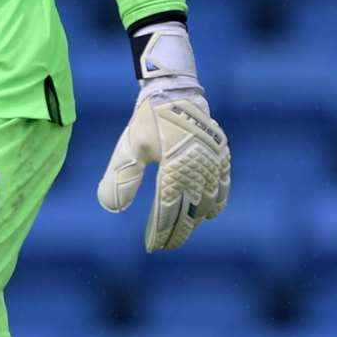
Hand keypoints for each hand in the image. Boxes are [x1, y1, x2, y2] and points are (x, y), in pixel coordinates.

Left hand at [97, 22, 230, 250]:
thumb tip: (112, 207)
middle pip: (190, 212)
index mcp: (174, 168)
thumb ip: (121, 178)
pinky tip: (209, 213)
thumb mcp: (130, 146)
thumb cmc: (148, 118)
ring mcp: (211, 162)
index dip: (161, 232)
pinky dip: (217, 202)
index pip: (168, 211)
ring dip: (196, 220)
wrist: (174, 89)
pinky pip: (223, 185)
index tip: (153, 247)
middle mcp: (196, 168)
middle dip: (178, 232)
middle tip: (166, 245)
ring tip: (183, 231)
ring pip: (208, 202)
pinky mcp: (220, 154)